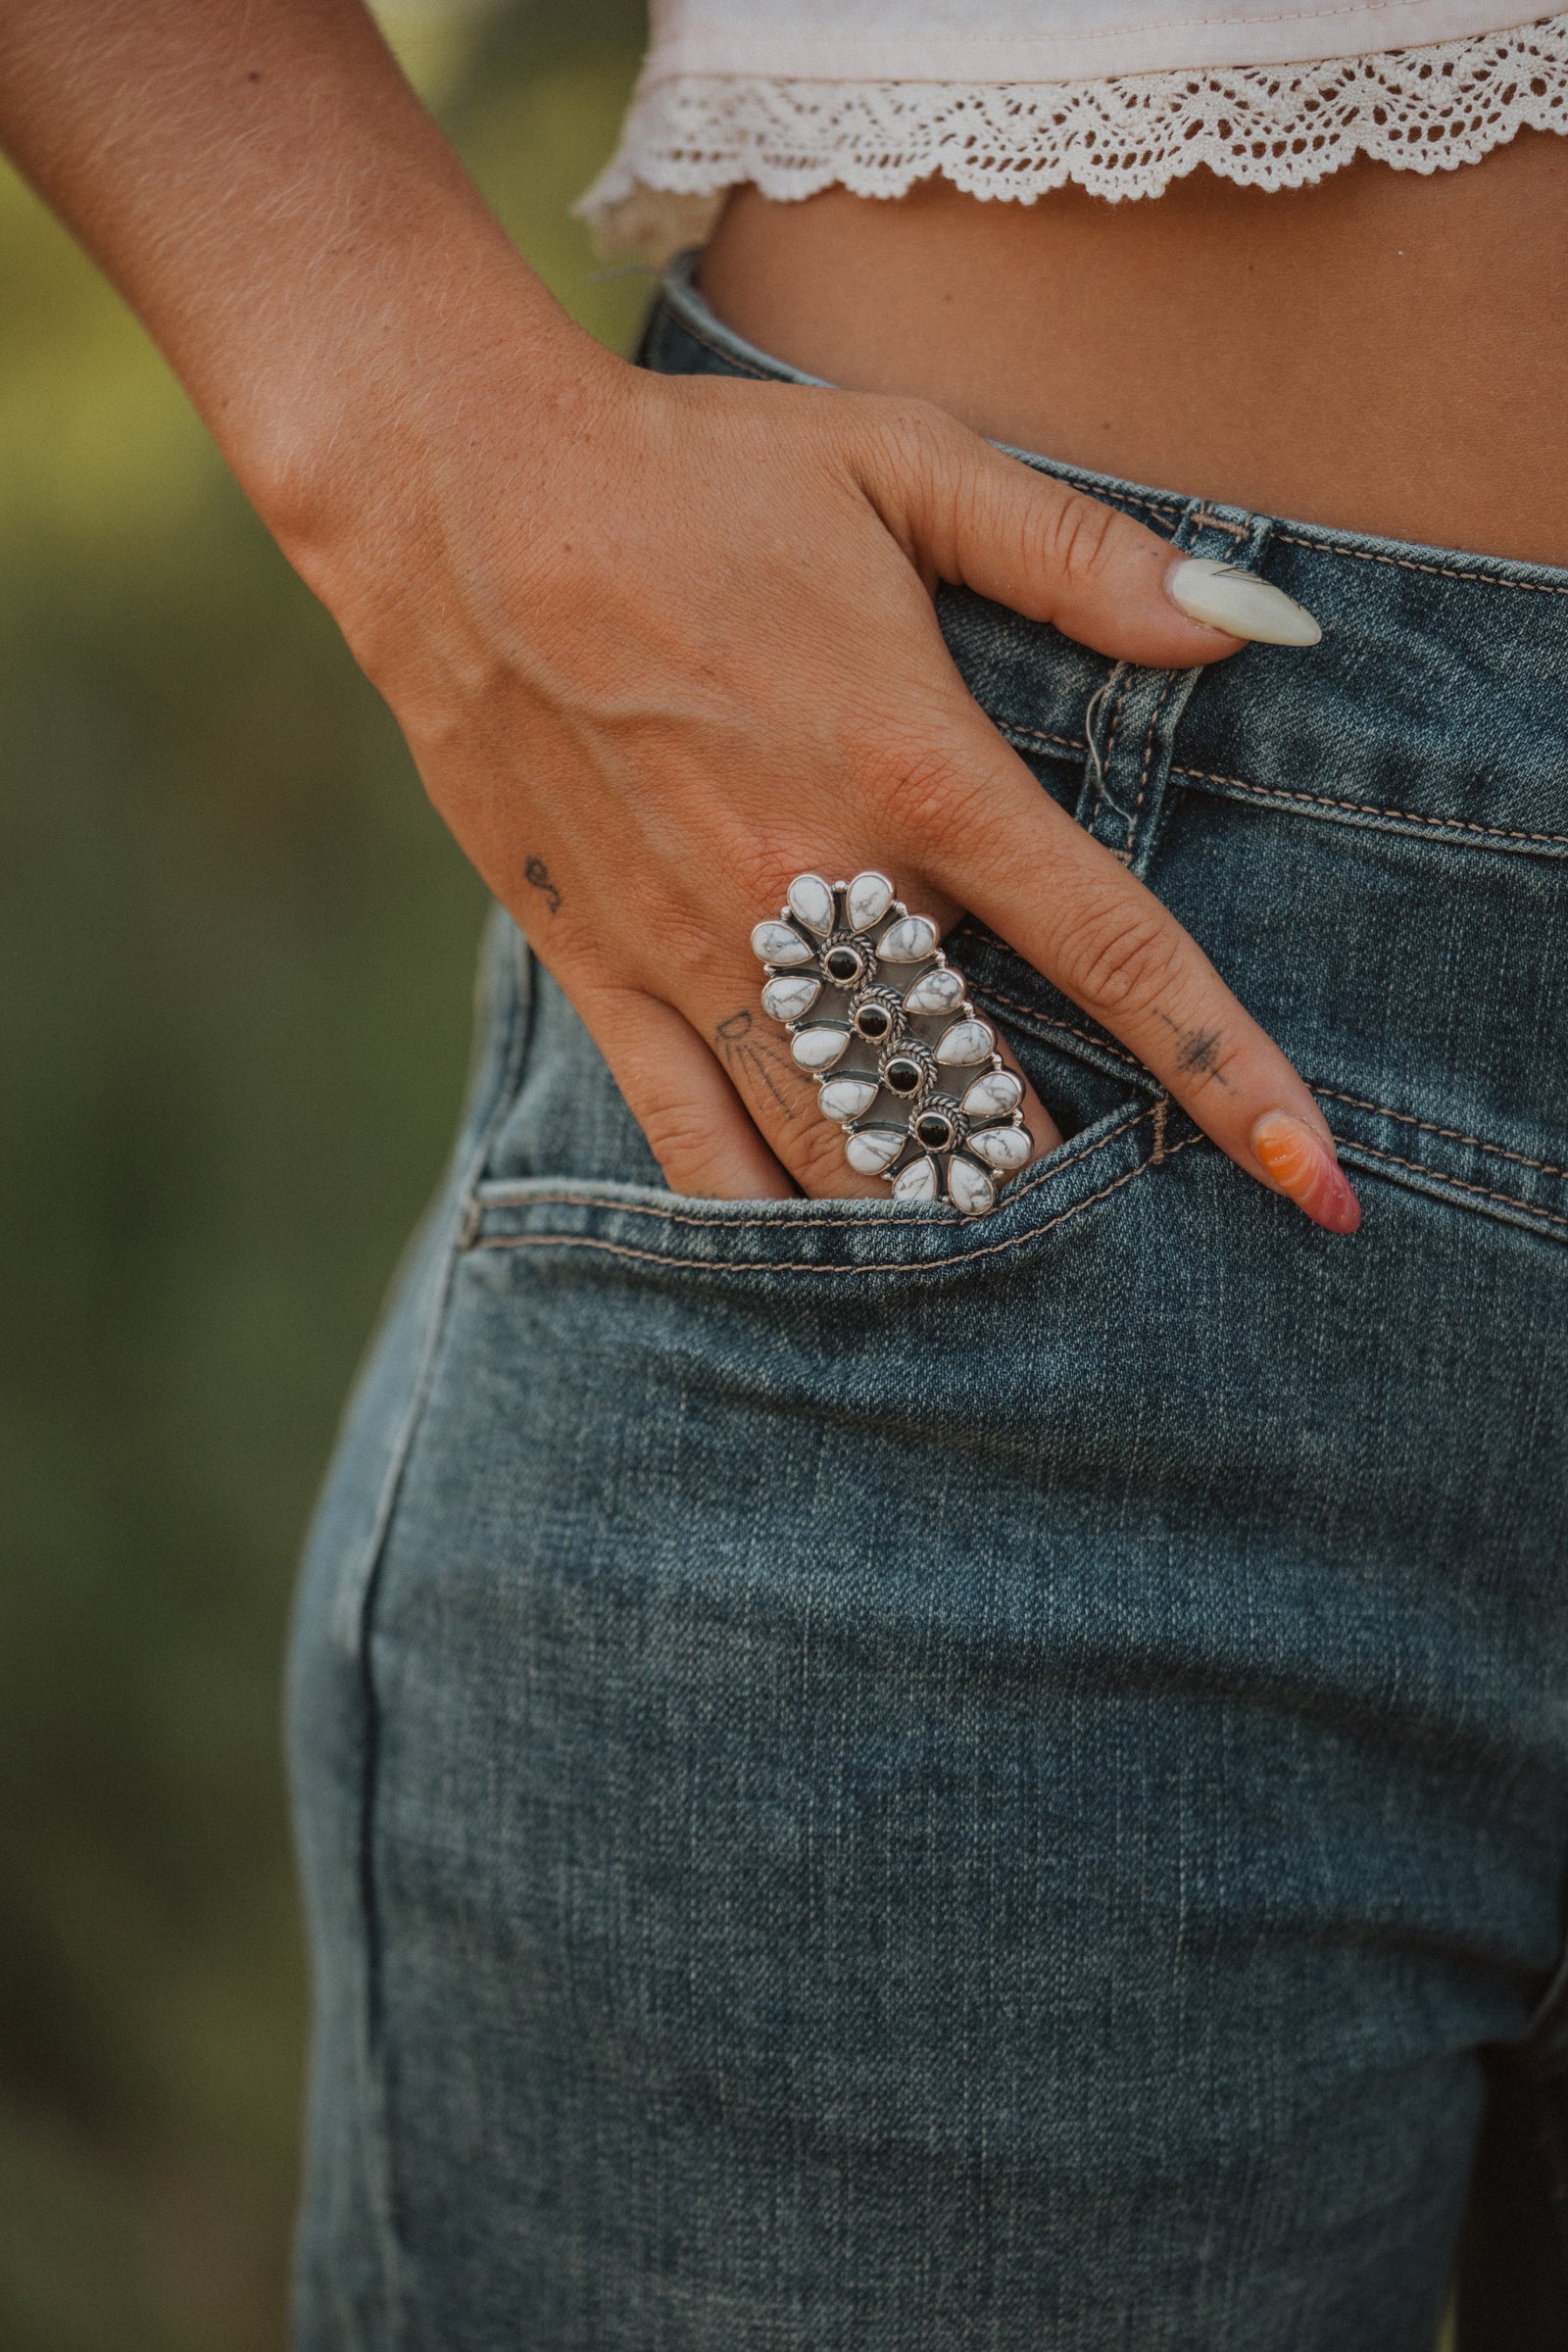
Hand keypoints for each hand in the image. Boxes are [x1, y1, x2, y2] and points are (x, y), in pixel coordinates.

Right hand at [315, 345, 1358, 1232]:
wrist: (460, 497)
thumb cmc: (694, 472)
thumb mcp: (906, 465)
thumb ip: (1084, 556)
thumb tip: (1252, 622)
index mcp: (918, 774)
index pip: (1116, 956)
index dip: (1233, 1077)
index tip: (1314, 1181)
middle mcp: (817, 890)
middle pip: (981, 1093)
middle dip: (1055, 1162)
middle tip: (1098, 1187)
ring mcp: (700, 951)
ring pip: (844, 1150)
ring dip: (928, 1206)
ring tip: (980, 1228)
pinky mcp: (602, 974)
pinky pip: (694, 1147)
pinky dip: (768, 1214)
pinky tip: (821, 1244)